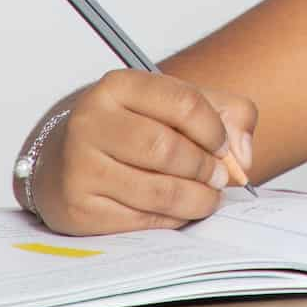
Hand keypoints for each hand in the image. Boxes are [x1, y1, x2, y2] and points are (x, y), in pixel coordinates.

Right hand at [28, 70, 257, 234]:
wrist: (63, 162)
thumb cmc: (132, 130)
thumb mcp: (175, 105)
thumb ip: (226, 114)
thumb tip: (243, 155)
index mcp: (118, 86)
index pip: (182, 102)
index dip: (214, 129)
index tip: (225, 147)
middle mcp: (91, 122)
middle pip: (166, 149)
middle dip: (204, 168)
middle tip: (220, 178)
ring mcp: (80, 167)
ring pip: (156, 190)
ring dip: (195, 200)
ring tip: (208, 198)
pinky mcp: (78, 208)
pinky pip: (139, 220)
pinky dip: (170, 220)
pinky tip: (178, 211)